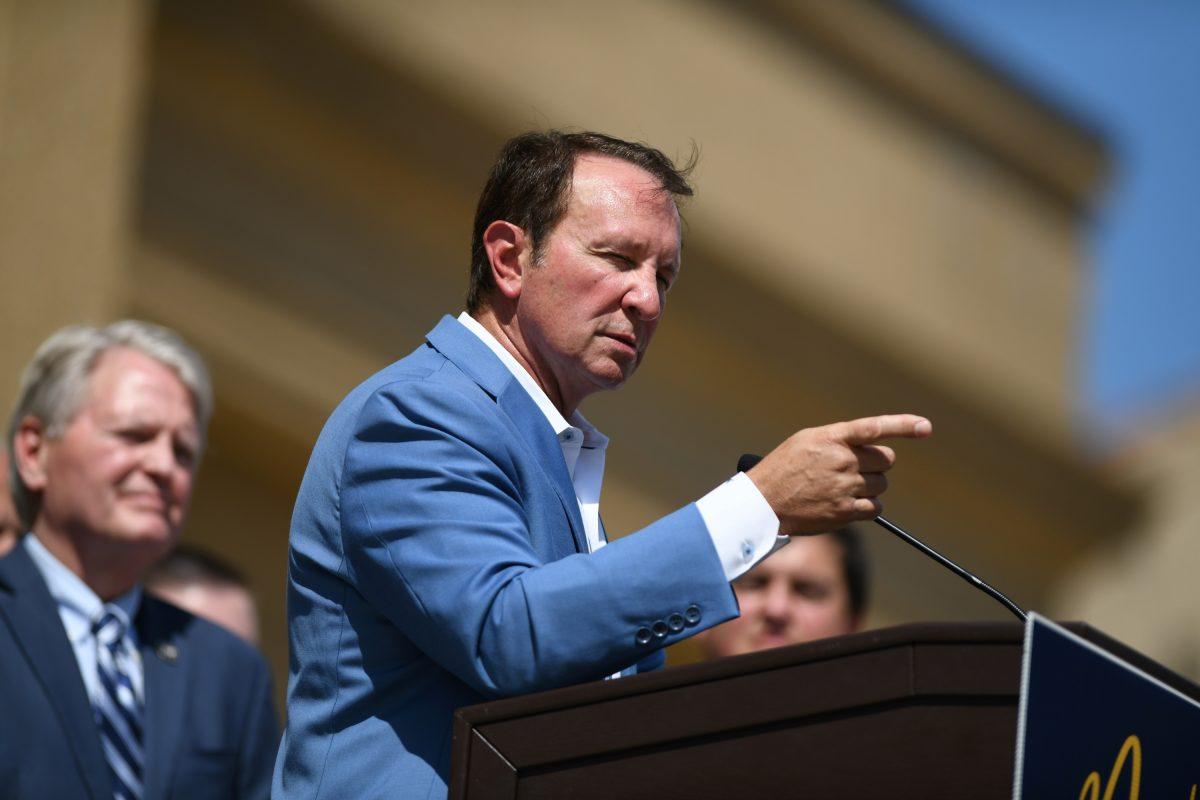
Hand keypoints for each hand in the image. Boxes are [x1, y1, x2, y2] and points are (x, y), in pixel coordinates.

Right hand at [746, 414, 930, 534]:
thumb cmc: (782, 469)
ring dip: (870, 487)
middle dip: (876, 465)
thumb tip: (868, 446)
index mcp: (831, 438)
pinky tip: (847, 504)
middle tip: (856, 470)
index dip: (903, 425)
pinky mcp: (845, 512)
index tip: (925, 427)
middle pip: (885, 461)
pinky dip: (867, 508)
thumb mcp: (805, 441)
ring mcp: (845, 487)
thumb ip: (838, 440)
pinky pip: (875, 509)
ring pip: (881, 485)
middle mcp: (841, 461)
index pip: (874, 427)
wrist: (762, 503)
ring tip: (843, 488)